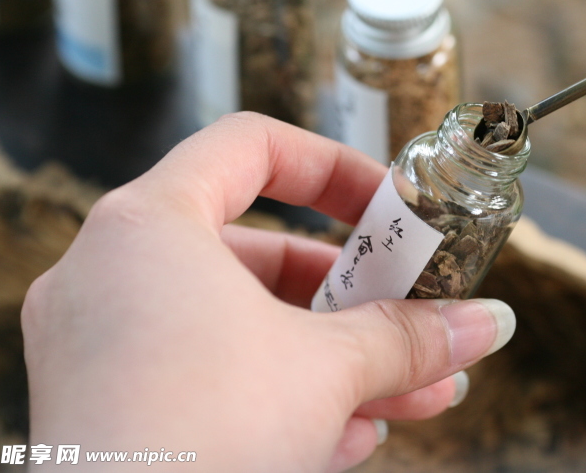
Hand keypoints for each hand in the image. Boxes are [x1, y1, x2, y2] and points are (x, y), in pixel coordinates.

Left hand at [21, 113, 514, 470]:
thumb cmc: (202, 439)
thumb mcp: (328, 370)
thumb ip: (410, 335)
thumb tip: (485, 321)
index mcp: (147, 226)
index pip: (251, 146)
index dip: (332, 167)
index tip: (387, 209)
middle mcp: (110, 275)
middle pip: (257, 250)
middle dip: (352, 293)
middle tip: (411, 314)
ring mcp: (100, 348)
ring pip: (239, 326)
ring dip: (333, 355)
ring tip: (409, 389)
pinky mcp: (108, 412)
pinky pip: (206, 378)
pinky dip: (280, 393)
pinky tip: (351, 434)